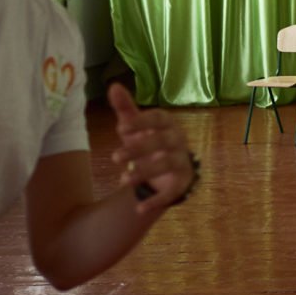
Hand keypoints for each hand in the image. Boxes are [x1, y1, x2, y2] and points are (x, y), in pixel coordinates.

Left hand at [107, 84, 198, 212]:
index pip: (157, 118)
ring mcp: (182, 162)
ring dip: (144, 172)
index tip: (121, 129)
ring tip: (121, 181)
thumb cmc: (149, 142)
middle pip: (162, 141)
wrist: (169, 170)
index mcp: (167, 123)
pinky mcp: (182, 183)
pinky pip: (172, 192)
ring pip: (166, 165)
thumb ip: (126, 108)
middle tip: (114, 157)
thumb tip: (113, 86)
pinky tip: (139, 209)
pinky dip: (156, 201)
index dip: (141, 123)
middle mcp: (178, 140)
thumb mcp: (135, 126)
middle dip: (139, 149)